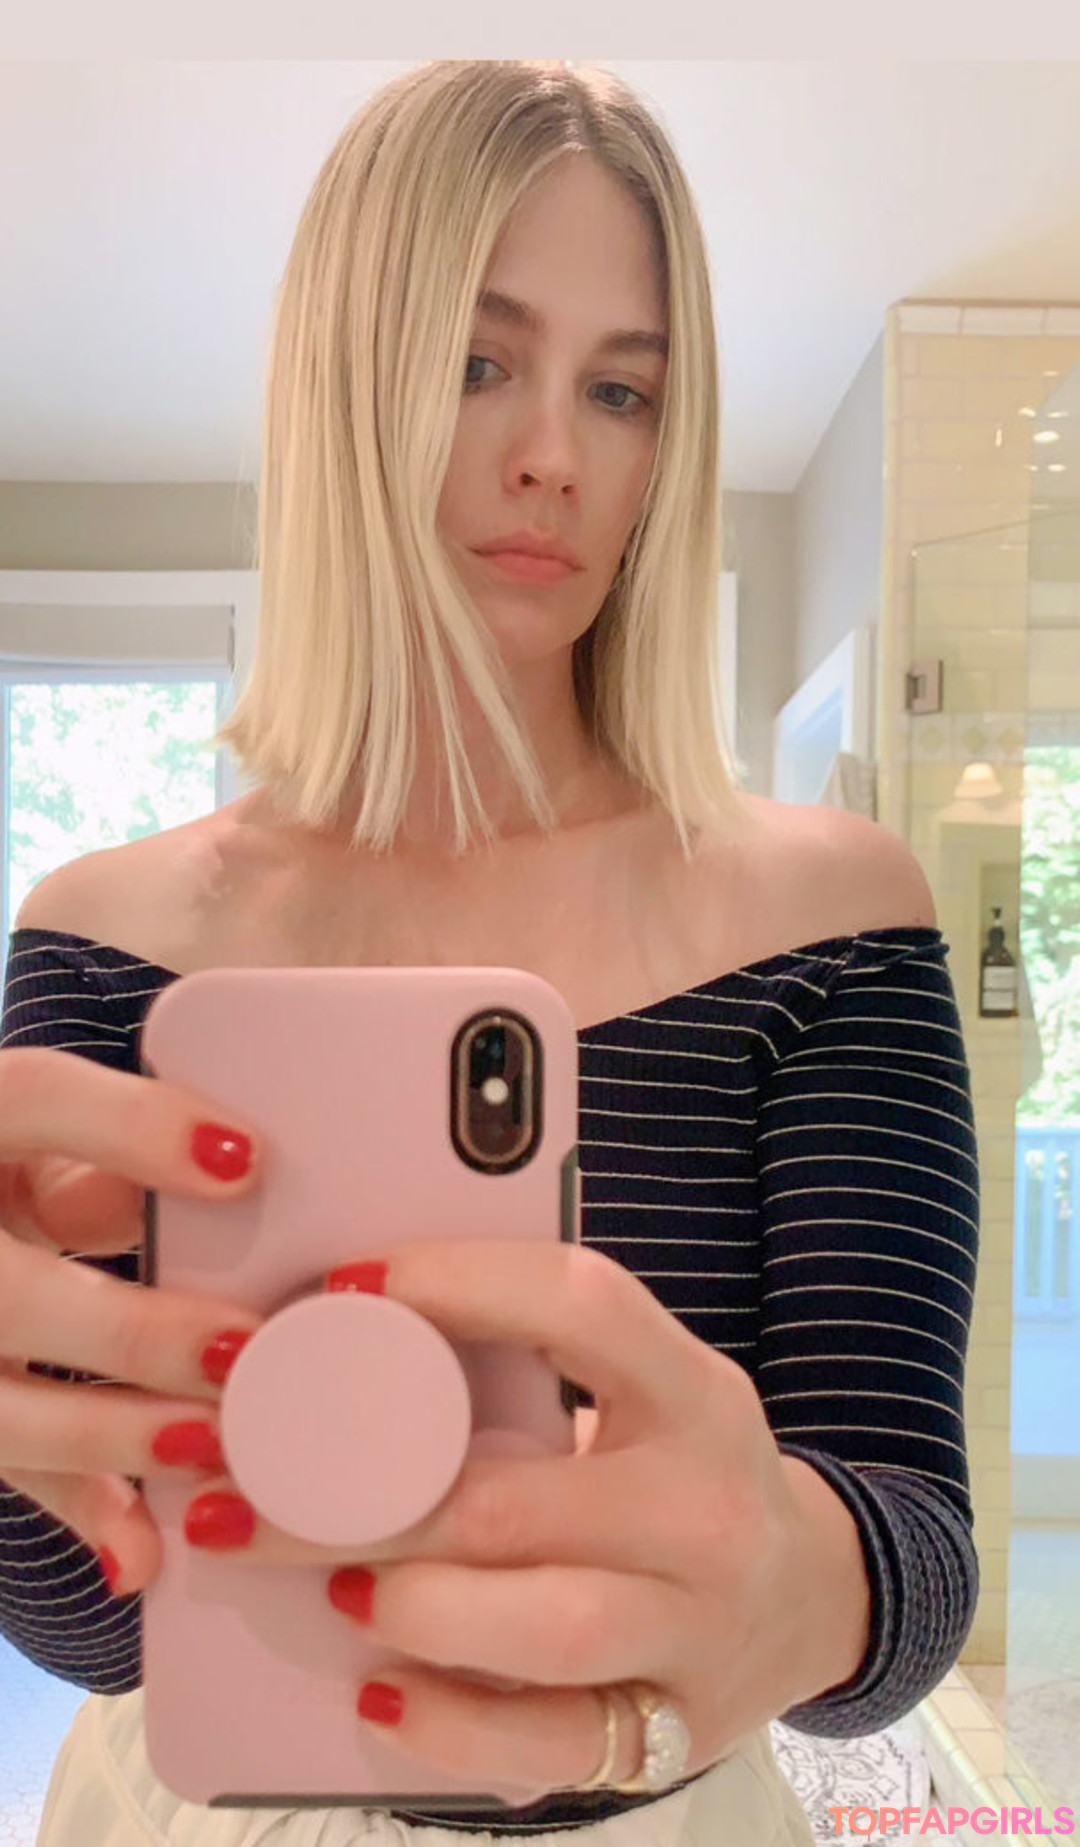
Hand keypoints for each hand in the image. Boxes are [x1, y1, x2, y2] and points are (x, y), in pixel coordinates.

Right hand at [0, 1047, 265, 1589]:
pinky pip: (0, 1462)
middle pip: (10, 1295)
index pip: (33, 1099)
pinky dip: (76, 1507)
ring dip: (109, 1435)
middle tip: (246, 1354)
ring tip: (213, 1448)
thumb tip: (237, 1185)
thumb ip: (121, 1159)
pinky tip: (141, 1551)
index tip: (246, 1164)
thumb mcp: (47, 1141)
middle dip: (132, 1335)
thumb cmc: (10, 1168)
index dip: (133, 1130)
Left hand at [181, 1238, 870, 1795]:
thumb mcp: (651, 1391)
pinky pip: (550, 1747)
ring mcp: (696, 1629)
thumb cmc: (685, 1470)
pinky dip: (450, 1728)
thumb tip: (354, 1318)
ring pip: (543, 1628)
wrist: (815, 1598)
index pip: (581, 1306)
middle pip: (518, 1498)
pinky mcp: (671, 1730)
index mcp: (694, 1392)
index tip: (342, 1288)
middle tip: (256, 1481)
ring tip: (334, 1584)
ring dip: (416, 1605)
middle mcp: (705, 1507)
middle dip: (363, 1495)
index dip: (458, 1285)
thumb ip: (544, 1358)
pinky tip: (375, 1695)